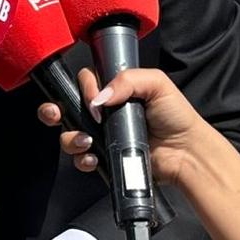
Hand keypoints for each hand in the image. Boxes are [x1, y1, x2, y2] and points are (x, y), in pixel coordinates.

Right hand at [39, 66, 211, 187]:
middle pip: (68, 107)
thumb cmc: (176, 115)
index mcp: (116, 90)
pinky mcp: (106, 157)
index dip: (84, 88)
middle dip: (53, 110)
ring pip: (69, 134)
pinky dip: (82, 159)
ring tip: (87, 141)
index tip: (93, 98)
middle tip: (55, 115)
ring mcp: (104, 135)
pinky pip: (82, 159)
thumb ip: (128, 80)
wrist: (185, 152)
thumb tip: (99, 97)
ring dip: (70, 138)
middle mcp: (106, 111)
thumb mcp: (157, 84)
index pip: (86, 82)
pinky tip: (93, 158)